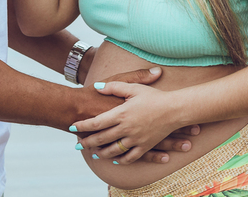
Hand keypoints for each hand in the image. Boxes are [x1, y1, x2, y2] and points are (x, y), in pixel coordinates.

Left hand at [74, 81, 197, 164]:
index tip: (73, 127)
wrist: (175, 109)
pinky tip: (115, 160)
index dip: (83, 125)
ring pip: (113, 150)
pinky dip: (121, 160)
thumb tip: (98, 87)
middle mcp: (126, 128)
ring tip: (94, 153)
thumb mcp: (133, 88)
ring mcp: (135, 139)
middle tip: (78, 144)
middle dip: (87, 142)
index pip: (96, 122)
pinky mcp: (145, 146)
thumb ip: (114, 87)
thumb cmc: (154, 97)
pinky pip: (130, 157)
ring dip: (101, 153)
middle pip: (101, 139)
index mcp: (122, 113)